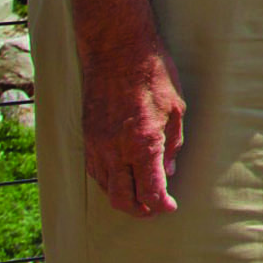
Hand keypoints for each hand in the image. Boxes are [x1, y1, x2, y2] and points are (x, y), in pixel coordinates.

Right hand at [80, 36, 184, 216]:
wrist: (117, 51)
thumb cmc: (153, 76)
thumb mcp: (176, 109)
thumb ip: (172, 144)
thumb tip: (168, 171)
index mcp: (143, 144)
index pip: (150, 191)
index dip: (161, 205)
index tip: (170, 207)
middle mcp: (116, 150)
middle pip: (122, 198)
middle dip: (139, 210)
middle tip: (154, 210)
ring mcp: (97, 145)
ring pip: (105, 187)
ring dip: (122, 198)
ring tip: (139, 199)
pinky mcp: (86, 137)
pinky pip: (94, 171)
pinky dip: (108, 182)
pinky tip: (120, 179)